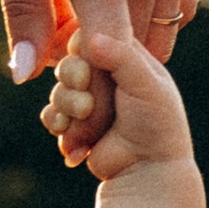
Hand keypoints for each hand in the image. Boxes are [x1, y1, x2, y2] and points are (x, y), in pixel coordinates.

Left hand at [0, 0, 201, 132]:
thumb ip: (20, 3)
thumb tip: (26, 76)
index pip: (107, 59)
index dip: (89, 98)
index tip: (63, 121)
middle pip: (140, 54)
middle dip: (108, 83)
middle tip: (69, 99)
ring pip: (163, 27)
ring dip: (128, 47)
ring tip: (84, 44)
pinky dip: (148, 11)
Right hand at [49, 21, 195, 180]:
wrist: (148, 172)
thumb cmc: (156, 125)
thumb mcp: (146, 84)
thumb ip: (121, 56)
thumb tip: (91, 36)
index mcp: (128, 57)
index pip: (92, 35)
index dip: (83, 48)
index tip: (89, 65)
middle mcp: (107, 76)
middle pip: (69, 61)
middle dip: (72, 80)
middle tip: (86, 101)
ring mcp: (90, 100)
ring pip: (58, 89)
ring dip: (67, 107)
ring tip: (87, 125)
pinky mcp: (76, 125)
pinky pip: (52, 115)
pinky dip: (59, 126)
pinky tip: (76, 142)